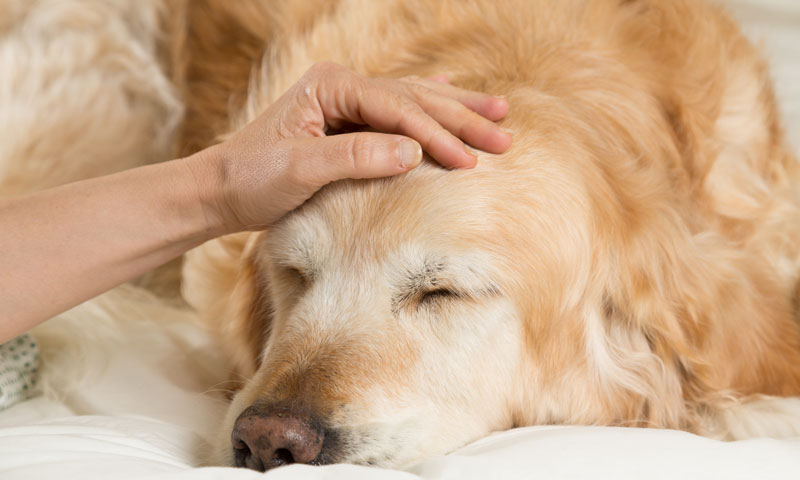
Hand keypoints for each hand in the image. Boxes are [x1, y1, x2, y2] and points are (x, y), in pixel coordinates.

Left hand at [194, 62, 511, 232]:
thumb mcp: (300, 171)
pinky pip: (398, 107)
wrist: (219, 190)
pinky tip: (449, 87)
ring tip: (499, 111)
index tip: (471, 161)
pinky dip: (428, 101)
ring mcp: (345, 100)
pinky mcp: (347, 120)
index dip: (437, 134)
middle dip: (462, 117)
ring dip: (456, 108)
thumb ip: (355, 157)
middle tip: (505, 135)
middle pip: (415, 98)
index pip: (398, 108)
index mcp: (331, 88)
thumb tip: (413, 151)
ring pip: (413, 99)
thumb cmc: (252, 180)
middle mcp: (342, 86)